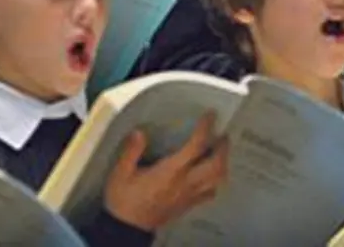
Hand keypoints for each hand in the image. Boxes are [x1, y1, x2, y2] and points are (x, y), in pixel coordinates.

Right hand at [103, 112, 228, 231]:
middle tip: (222, 136)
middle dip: (223, 148)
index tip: (210, 116)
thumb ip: (131, 152)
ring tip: (219, 152)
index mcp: (170, 172)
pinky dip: (215, 182)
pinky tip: (209, 176)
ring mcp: (188, 196)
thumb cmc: (123, 201)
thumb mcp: (120, 173)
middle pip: (216, 165)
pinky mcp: (187, 206)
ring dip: (223, 164)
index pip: (195, 147)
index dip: (205, 129)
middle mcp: (184, 183)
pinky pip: (209, 193)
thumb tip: (139, 133)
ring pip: (217, 180)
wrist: (127, 229)